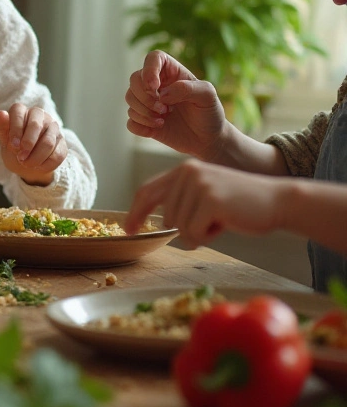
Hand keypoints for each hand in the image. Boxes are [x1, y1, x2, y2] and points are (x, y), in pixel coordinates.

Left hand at [0, 103, 66, 185]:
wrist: (26, 164)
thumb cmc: (14, 147)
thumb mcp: (4, 140)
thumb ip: (2, 128)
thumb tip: (0, 114)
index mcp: (22, 111)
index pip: (18, 111)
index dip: (15, 129)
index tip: (13, 146)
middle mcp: (39, 115)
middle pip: (36, 125)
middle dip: (27, 144)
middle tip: (21, 157)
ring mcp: (53, 127)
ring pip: (48, 142)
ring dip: (36, 157)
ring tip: (27, 164)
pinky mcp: (62, 142)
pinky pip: (57, 154)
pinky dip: (46, 165)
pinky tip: (38, 167)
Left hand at [123, 159, 287, 248]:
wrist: (278, 201)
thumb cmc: (241, 204)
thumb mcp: (205, 194)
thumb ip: (181, 200)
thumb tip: (155, 220)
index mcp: (183, 170)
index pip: (147, 191)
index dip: (135, 212)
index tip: (128, 229)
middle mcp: (187, 172)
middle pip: (166, 218)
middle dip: (187, 229)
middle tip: (214, 223)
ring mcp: (199, 185)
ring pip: (180, 228)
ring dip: (200, 233)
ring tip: (222, 219)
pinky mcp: (210, 200)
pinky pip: (194, 233)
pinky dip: (208, 237)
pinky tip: (225, 224)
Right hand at [125, 50, 227, 160]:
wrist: (208, 138)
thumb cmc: (209, 113)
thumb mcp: (207, 95)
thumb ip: (186, 88)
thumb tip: (161, 94)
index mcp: (172, 73)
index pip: (153, 58)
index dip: (149, 70)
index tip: (154, 87)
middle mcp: (157, 85)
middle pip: (135, 79)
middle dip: (145, 96)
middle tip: (164, 109)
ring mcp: (148, 103)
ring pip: (129, 99)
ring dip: (144, 112)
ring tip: (163, 119)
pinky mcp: (143, 121)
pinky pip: (130, 121)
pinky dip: (140, 126)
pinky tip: (157, 128)